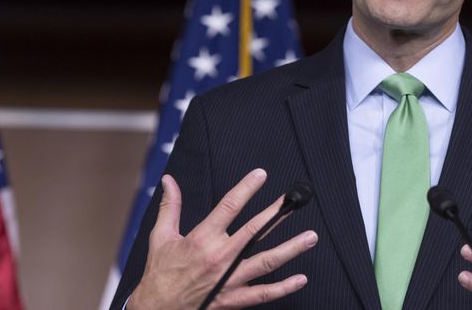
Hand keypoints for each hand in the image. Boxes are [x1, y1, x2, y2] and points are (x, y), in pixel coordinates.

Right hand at [128, 169, 317, 309]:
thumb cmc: (160, 273)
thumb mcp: (162, 237)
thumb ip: (170, 207)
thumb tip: (169, 181)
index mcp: (202, 239)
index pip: (229, 207)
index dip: (246, 188)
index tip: (261, 175)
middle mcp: (220, 258)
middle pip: (255, 231)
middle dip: (277, 214)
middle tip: (295, 201)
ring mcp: (230, 279)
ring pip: (267, 261)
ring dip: (291, 249)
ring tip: (310, 237)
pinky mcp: (234, 299)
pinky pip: (263, 294)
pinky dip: (284, 287)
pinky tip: (301, 278)